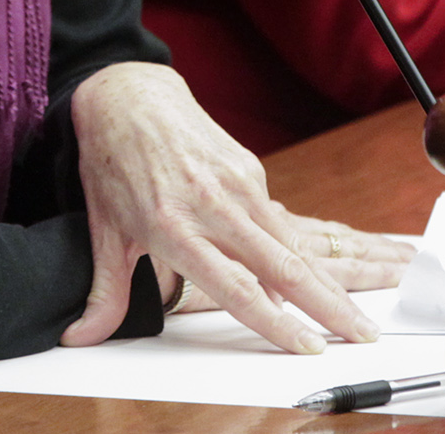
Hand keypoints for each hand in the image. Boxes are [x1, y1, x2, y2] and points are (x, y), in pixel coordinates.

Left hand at [59, 62, 412, 353]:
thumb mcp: (103, 233)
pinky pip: (280, 222)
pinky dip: (301, 254)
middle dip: (329, 308)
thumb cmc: (112, 164)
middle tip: (363, 337)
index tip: (307, 347)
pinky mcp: (250, 168)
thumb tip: (80, 337)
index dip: (274, 323)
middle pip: (282, 268)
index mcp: (175, 228)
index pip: (235, 288)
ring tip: (357, 314)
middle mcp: (213, 206)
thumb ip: (104, 294)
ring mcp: (237, 183)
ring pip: (294, 244)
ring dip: (329, 282)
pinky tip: (314, 281)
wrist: (127, 97)